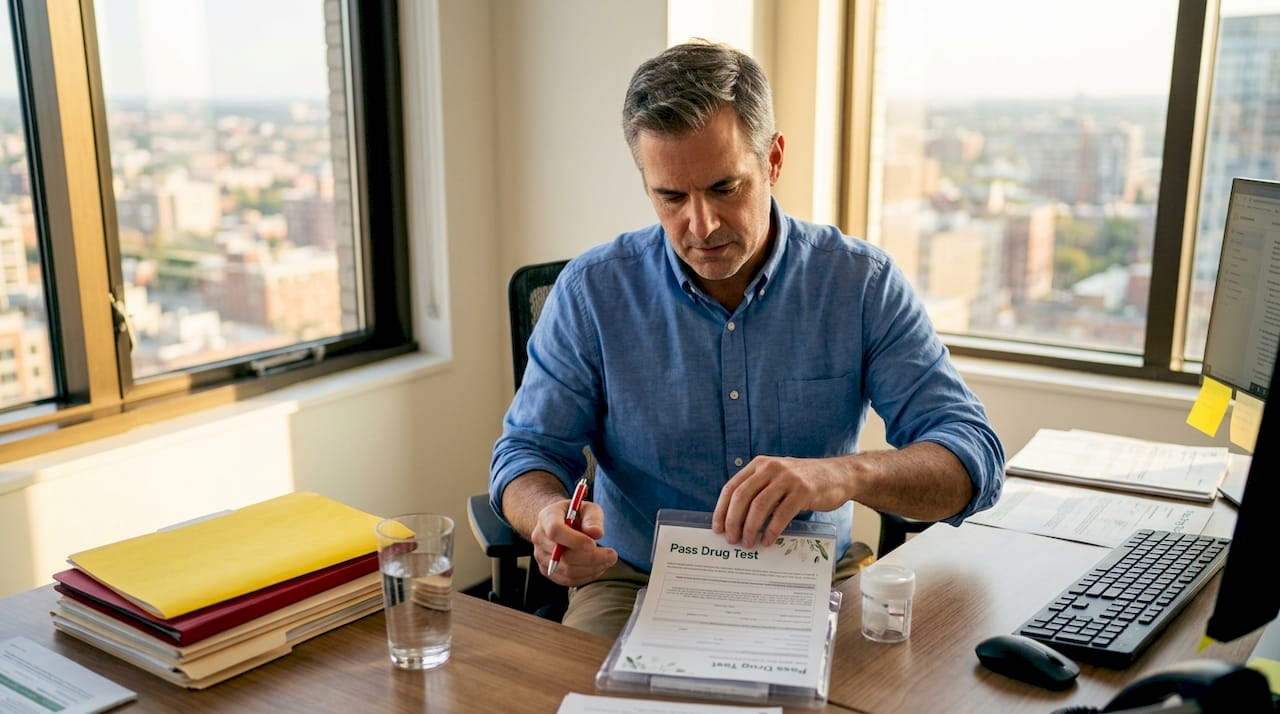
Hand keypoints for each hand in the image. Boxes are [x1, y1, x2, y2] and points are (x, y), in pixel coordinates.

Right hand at [531, 499, 617, 585]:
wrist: (561, 523)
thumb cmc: (576, 514)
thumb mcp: (587, 508)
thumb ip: (593, 518)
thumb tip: (596, 533)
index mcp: (547, 517)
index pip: (555, 531)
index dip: (574, 540)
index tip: (594, 544)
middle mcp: (540, 538)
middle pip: (562, 556)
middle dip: (591, 558)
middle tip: (612, 555)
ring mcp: (541, 556)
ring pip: (567, 571)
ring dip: (592, 569)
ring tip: (608, 561)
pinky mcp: (548, 571)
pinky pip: (568, 580)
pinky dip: (587, 576)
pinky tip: (599, 567)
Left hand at [712, 455, 850, 548]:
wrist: (838, 475)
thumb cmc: (803, 481)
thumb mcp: (777, 477)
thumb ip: (758, 490)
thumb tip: (734, 519)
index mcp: (759, 464)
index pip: (732, 487)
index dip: (722, 509)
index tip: (718, 528)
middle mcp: (771, 468)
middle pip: (742, 497)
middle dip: (733, 521)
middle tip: (731, 539)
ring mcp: (788, 479)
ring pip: (759, 506)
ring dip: (750, 528)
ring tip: (748, 543)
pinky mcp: (803, 491)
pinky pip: (781, 514)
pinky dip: (771, 530)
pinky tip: (768, 541)